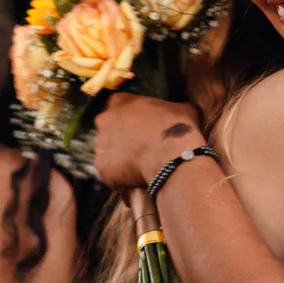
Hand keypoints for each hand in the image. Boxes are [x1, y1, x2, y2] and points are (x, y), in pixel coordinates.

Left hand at [90, 93, 205, 188]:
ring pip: (106, 152)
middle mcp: (105, 120)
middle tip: (138, 146)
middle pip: (108, 128)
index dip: (128, 116)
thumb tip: (180, 113)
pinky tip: (135, 180)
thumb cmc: (178, 129)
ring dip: (118, 157)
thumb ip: (172, 108)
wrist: (172, 157)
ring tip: (138, 166)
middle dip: (119, 136)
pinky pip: (108, 174)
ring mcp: (101, 145)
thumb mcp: (182, 109)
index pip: (116, 104)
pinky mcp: (102, 167)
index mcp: (121, 102)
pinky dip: (119, 178)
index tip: (138, 125)